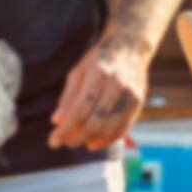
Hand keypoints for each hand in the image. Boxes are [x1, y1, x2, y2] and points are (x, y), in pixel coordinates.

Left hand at [50, 32, 150, 151]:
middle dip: (77, 137)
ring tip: (79, 143)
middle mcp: (116, 86)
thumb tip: (56, 121)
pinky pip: (124, 128)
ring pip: (110, 128)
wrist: (130, 48)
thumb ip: (68, 96)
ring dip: (92, 140)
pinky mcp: (138, 102)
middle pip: (95, 122)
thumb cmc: (98, 59)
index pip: (79, 109)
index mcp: (98, 74)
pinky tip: (96, 142)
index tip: (53, 141)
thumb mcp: (78, 71)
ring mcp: (130, 95)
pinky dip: (109, 139)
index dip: (66, 128)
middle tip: (65, 143)